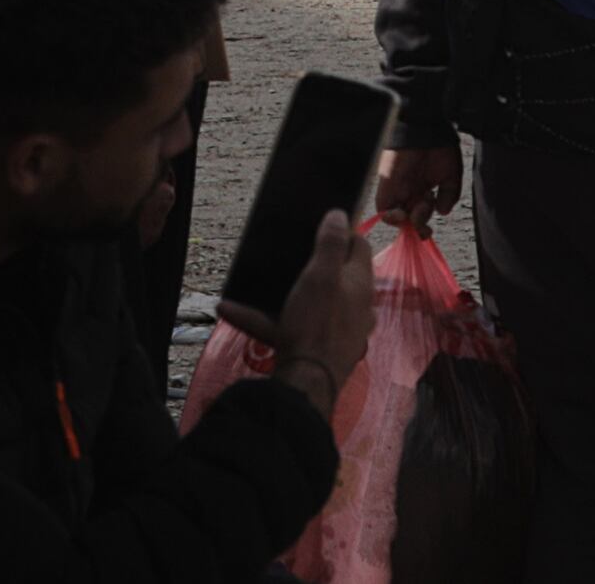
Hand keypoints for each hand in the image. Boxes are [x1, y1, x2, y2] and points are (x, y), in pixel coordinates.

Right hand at [265, 208, 373, 406]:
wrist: (308, 380)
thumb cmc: (316, 321)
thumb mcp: (321, 275)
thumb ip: (331, 243)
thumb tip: (341, 214)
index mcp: (361, 283)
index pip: (361, 246)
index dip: (343, 232)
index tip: (318, 228)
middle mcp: (358, 306)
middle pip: (339, 275)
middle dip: (315, 265)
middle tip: (291, 256)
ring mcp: (343, 331)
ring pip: (314, 303)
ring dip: (288, 294)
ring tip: (261, 285)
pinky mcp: (323, 349)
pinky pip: (294, 327)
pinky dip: (268, 319)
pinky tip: (234, 311)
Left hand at [373, 135, 461, 231]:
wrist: (427, 126)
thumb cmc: (439, 146)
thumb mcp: (451, 175)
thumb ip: (449, 195)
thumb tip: (443, 212)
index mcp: (421, 189)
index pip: (416, 215)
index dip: (421, 227)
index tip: (429, 233)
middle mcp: (407, 191)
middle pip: (406, 218)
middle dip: (416, 227)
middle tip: (426, 228)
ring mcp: (396, 188)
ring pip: (393, 216)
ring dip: (406, 222)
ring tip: (417, 212)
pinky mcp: (387, 183)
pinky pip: (382, 207)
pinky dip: (390, 216)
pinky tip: (402, 213)